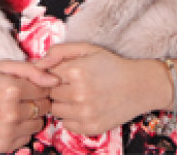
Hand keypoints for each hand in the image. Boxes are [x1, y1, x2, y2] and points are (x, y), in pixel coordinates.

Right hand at [0, 60, 57, 151]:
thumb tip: (55, 80)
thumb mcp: (2, 66)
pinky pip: (26, 138)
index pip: (44, 89)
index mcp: (11, 89)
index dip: (37, 85)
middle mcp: (11, 113)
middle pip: (44, 107)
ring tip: (13, 108)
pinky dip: (21, 129)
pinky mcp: (2, 146)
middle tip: (20, 96)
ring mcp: (6, 132)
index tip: (26, 84)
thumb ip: (31, 70)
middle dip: (36, 100)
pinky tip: (6, 120)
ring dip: (31, 116)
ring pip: (38, 124)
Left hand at [36, 43, 166, 135]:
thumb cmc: (111, 65)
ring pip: (56, 110)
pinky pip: (66, 124)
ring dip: (62, 103)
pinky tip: (83, 106)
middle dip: (57, 87)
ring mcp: (85, 114)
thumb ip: (59, 51)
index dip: (55, 72)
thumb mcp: (87, 49)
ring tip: (78, 94)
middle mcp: (79, 94)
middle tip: (72, 83)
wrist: (139, 86)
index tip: (65, 72)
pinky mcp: (90, 128)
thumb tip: (38, 63)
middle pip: (50, 93)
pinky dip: (71, 116)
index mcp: (76, 71)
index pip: (47, 75)